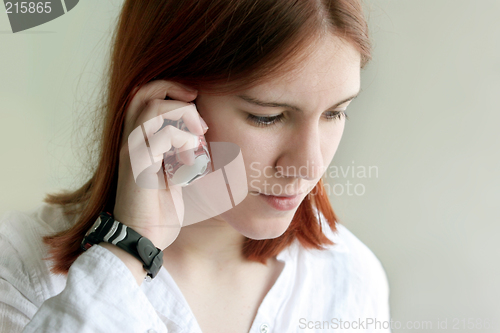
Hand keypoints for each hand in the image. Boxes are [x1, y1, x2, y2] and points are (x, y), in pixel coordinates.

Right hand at [113, 80, 206, 250]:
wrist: (142, 239)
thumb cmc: (159, 210)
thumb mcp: (175, 175)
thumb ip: (181, 153)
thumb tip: (201, 136)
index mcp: (138, 141)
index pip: (144, 94)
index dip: (170, 88)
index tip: (195, 100)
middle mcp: (130, 140)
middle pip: (144, 91)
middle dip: (176, 92)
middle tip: (199, 120)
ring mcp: (131, 151)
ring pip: (153, 108)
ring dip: (184, 118)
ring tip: (198, 142)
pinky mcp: (138, 165)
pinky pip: (164, 135)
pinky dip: (186, 144)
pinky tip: (192, 164)